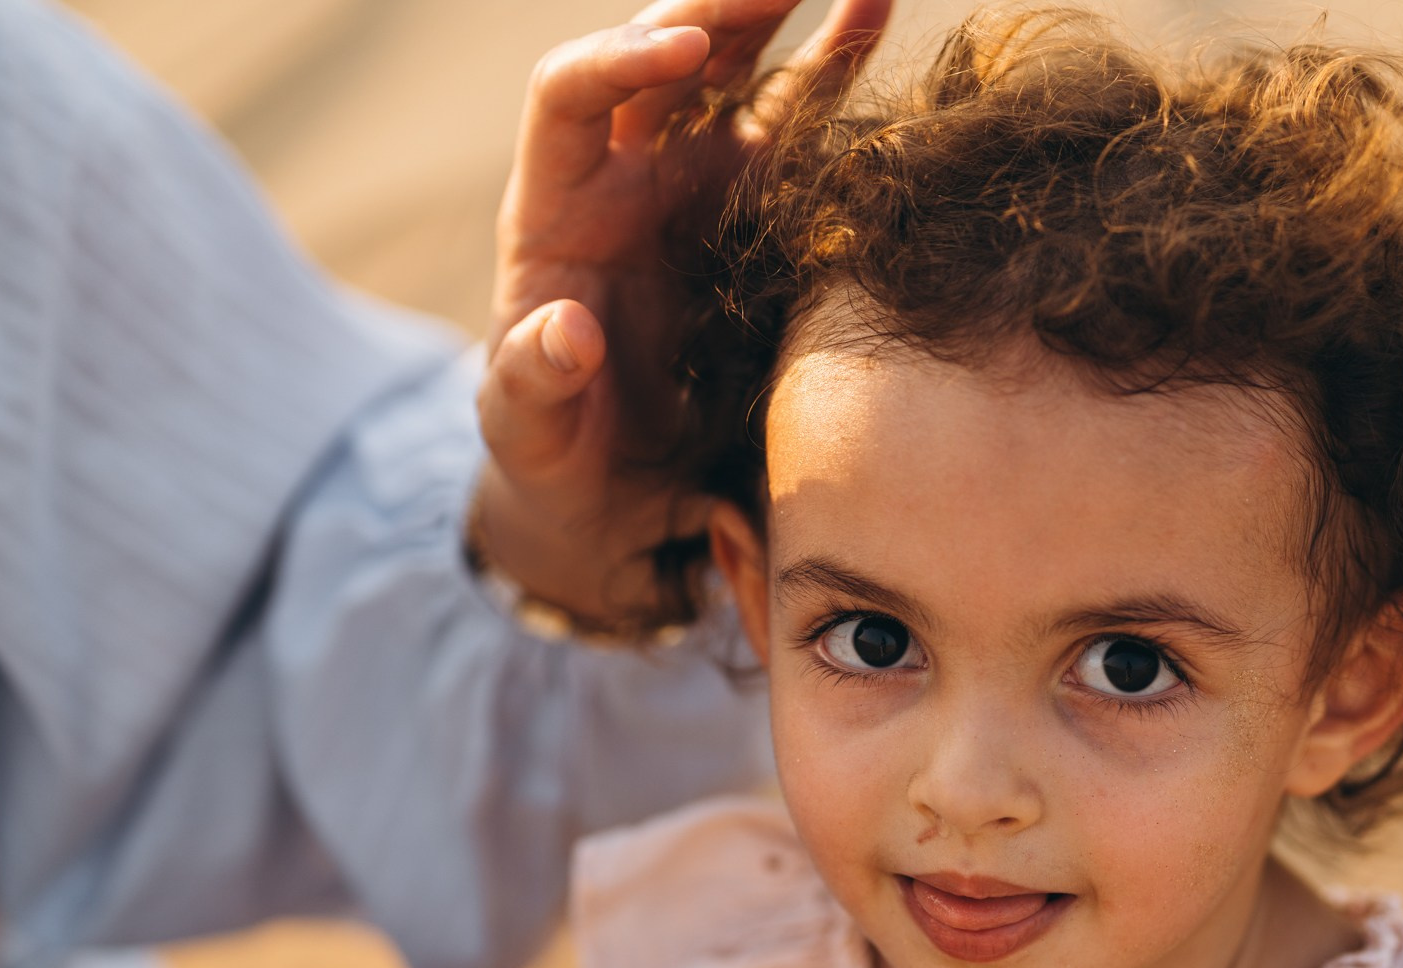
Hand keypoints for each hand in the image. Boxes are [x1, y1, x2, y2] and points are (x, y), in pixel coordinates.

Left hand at [474, 0, 890, 628]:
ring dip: (791, 20)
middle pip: (663, 58)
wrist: (603, 485)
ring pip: (739, 76)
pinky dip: (831, 77)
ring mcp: (692, 188)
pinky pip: (792, 131)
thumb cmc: (551, 453)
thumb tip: (568, 331)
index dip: (622, 61)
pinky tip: (874, 25)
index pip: (569, 98)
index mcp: (553, 212)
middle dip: (722, 8)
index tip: (688, 52)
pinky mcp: (750, 214)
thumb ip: (533, 382)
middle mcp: (622, 178)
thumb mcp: (528, 429)